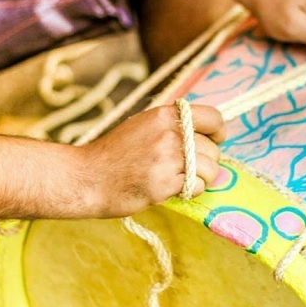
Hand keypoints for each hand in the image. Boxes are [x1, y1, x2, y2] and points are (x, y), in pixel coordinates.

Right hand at [82, 104, 224, 216]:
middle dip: (207, 161)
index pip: (212, 117)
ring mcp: (167, 158)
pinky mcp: (164, 183)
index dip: (219, 132)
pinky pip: (197, 186)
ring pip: (210, 169)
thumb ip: (172, 126)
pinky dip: (191, 191)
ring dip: (202, 178)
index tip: (216, 140)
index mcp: (164, 115)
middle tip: (188, 168)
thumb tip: (205, 132)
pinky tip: (172, 188)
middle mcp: (169, 133)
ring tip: (181, 179)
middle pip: (213, 149)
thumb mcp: (143, 126)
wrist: (86, 178)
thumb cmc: (114, 154)